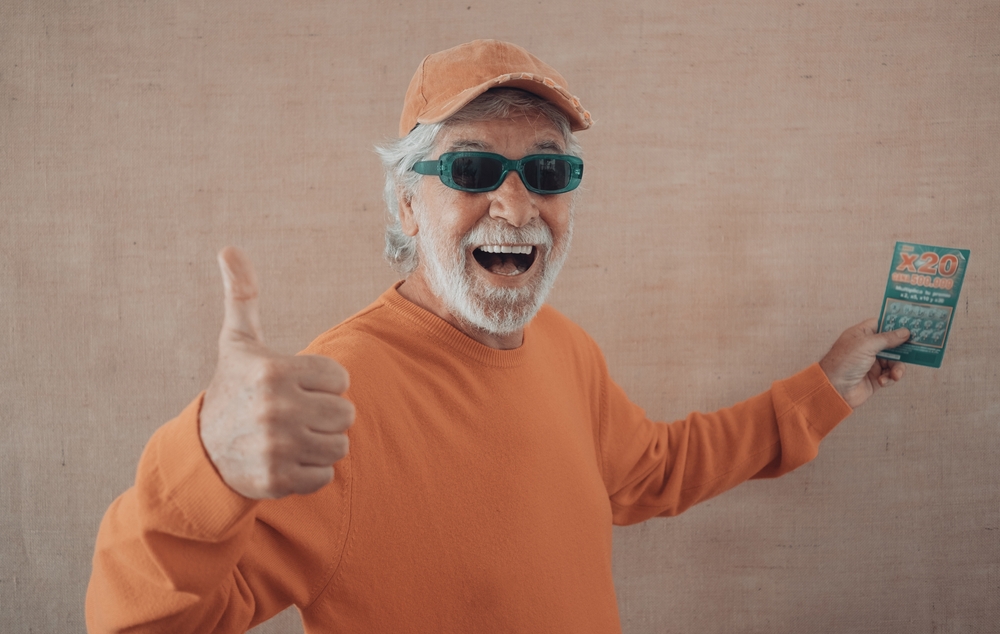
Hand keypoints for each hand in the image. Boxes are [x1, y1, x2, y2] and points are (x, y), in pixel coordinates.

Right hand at [199, 247, 353, 498]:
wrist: (200, 452)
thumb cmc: (231, 389)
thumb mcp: (237, 342)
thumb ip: (243, 296)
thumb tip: (229, 248)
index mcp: (274, 372)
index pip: (340, 379)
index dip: (322, 383)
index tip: (296, 386)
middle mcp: (277, 410)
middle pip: (345, 414)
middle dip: (326, 415)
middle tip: (296, 414)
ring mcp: (277, 448)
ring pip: (340, 446)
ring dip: (321, 443)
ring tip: (293, 436)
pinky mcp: (278, 480)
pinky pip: (325, 476)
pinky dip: (311, 471)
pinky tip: (286, 459)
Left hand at [819, 318, 909, 408]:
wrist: (834, 389)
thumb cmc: (844, 362)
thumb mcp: (866, 345)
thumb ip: (887, 338)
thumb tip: (905, 332)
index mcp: (862, 334)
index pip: (881, 324)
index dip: (895, 324)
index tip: (911, 325)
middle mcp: (868, 347)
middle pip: (892, 343)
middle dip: (903, 348)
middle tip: (917, 349)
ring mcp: (872, 362)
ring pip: (895, 361)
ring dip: (897, 368)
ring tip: (894, 374)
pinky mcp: (876, 377)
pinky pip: (891, 375)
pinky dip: (890, 378)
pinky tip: (883, 381)